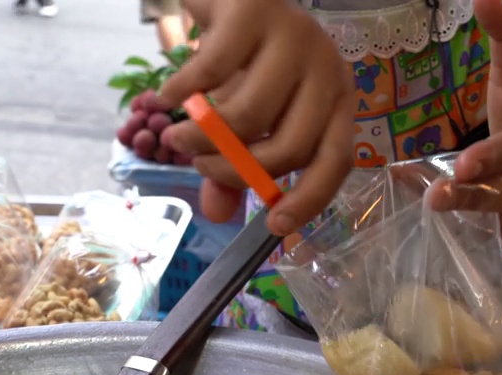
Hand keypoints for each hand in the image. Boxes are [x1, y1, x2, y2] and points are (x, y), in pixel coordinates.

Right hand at [158, 0, 354, 235]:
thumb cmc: (249, 59)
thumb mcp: (250, 115)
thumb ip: (237, 163)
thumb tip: (216, 214)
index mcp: (336, 101)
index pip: (335, 160)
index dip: (308, 198)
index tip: (274, 226)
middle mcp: (326, 70)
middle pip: (291, 147)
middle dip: (238, 171)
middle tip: (201, 168)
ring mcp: (294, 39)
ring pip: (251, 116)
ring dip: (204, 140)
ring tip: (178, 140)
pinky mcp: (253, 13)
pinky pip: (211, 72)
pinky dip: (180, 93)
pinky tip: (165, 98)